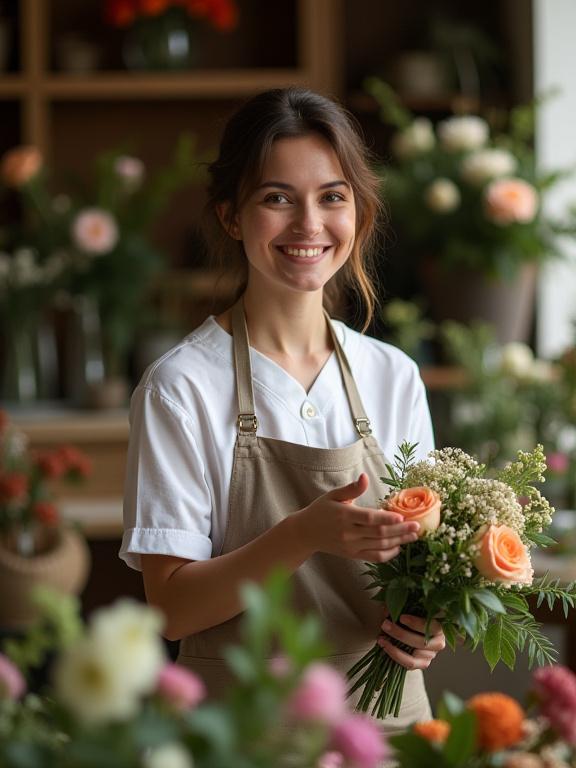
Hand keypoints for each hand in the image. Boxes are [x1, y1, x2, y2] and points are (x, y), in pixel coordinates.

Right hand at [293, 473, 419, 561]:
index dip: (386, 519)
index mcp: (344, 515)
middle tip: (417, 526)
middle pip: (378, 534)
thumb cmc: (321, 510)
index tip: (402, 517)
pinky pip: (374, 557)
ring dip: (399, 541)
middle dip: (400, 530)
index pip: (368, 519)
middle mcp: (348, 533)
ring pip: (379, 546)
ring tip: (414, 535)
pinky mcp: (352, 555)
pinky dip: (388, 554)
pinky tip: (399, 547)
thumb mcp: (333, 495)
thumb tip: (365, 477)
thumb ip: (351, 488)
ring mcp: (351, 546)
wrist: (306, 533)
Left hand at [378, 614, 445, 669]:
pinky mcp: (422, 664)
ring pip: (414, 655)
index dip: (417, 623)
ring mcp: (430, 655)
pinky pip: (409, 664)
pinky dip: (395, 655)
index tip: (401, 617)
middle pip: (421, 642)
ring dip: (395, 647)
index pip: (432, 626)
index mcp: (439, 626)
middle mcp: (438, 642)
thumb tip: (387, 609)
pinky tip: (385, 646)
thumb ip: (401, 607)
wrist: (407, 631)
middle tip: (385, 624)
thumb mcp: (407, 609)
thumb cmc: (409, 616)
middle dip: (400, 633)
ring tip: (381, 638)